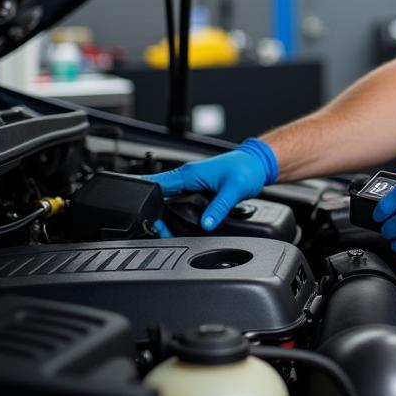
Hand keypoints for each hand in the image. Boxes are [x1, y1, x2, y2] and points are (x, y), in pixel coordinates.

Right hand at [144, 137, 277, 229]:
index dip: (145, 198)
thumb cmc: (246, 170)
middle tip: (160, 232)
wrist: (256, 164)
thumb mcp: (233, 190)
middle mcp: (186, 176)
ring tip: (166, 231)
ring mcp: (190, 181)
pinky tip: (176, 221)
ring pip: (166, 198)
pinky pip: (177, 199)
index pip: (156, 184)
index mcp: (189, 173)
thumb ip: (218, 209)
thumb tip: (205, 225)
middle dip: (154, 214)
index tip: (139, 214)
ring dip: (163, 213)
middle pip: (158, 195)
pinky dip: (173, 210)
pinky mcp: (196, 187)